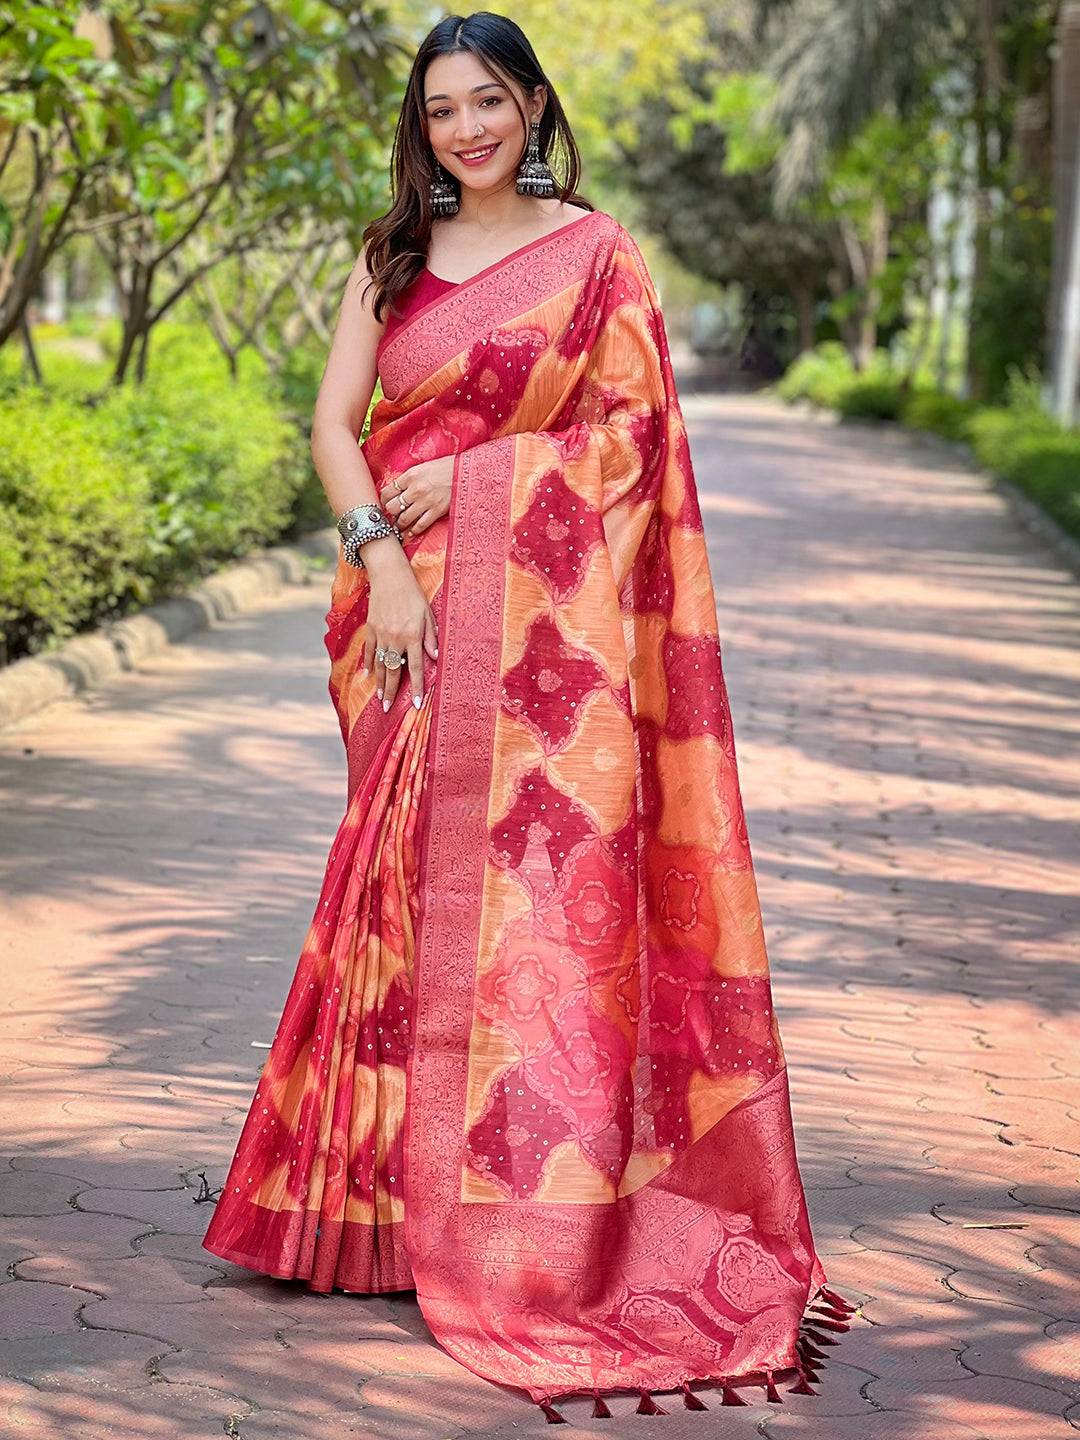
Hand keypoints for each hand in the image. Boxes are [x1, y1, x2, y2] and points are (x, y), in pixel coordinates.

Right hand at [362, 548, 438, 711]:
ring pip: (381, 664)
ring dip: (380, 683)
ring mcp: (381, 634)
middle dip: (392, 692)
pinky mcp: (371, 628)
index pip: (417, 667)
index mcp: (413, 635)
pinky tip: (369, 675)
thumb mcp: (428, 613)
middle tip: (388, 709)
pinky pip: (369, 650)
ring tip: (380, 698)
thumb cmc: (412, 593)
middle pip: (394, 671)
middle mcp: (395, 638)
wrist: (389, 575)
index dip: (418, 688)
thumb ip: (431, 636)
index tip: (418, 705)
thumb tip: (435, 657)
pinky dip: (369, 663)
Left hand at [384, 454, 453, 538]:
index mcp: (410, 475)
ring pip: (404, 519)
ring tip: (399, 525)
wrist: (466, 471)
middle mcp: (415, 489)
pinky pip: (420, 525)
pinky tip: (411, 532)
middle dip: (391, 512)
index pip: (387, 491)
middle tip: (392, 515)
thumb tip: (397, 491)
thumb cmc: (446, 467)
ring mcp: (426, 501)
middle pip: (392, 507)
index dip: (384, 500)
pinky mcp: (437, 511)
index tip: (386, 503)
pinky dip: (413, 531)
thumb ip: (409, 479)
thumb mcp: (423, 467)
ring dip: (400, 524)